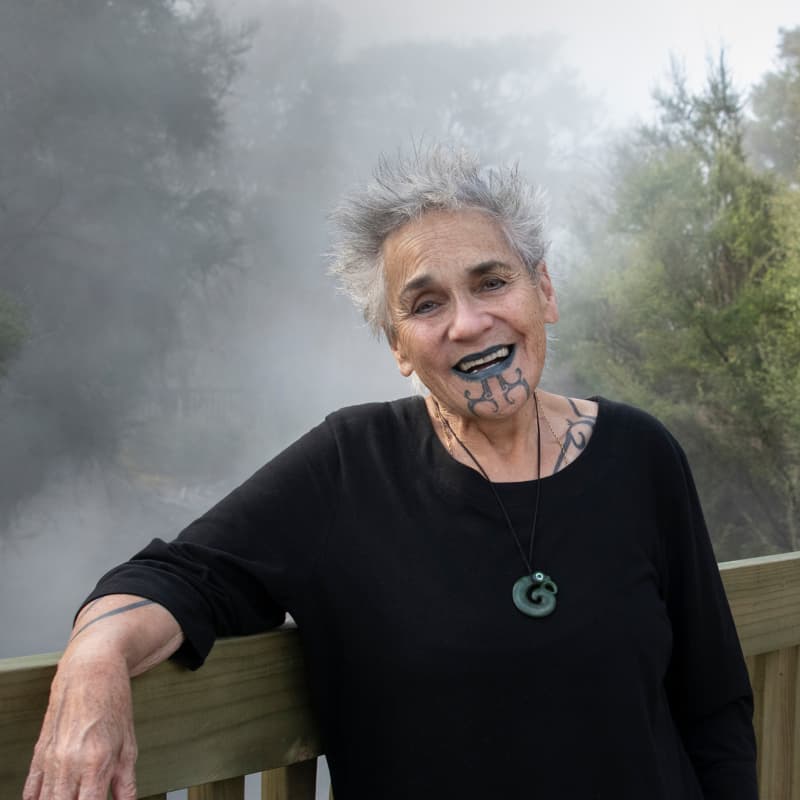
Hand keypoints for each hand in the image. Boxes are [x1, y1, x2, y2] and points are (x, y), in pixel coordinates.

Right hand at [23, 651, 137, 799]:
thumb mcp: (129, 745)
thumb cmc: (113, 702)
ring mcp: (51, 760)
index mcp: (97, 762)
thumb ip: (126, 783)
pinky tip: (51, 798)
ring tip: (73, 797)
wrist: (91, 669)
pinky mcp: (39, 754)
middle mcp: (70, 763)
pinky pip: (30, 791)